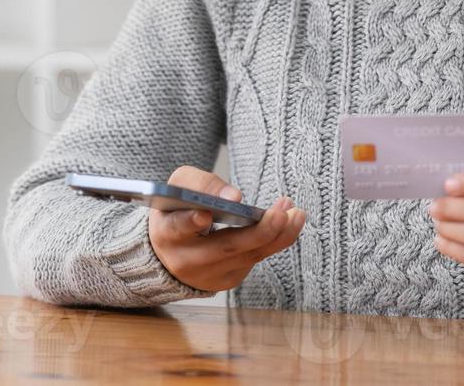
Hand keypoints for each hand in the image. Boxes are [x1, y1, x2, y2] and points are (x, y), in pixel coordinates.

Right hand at [147, 165, 305, 292]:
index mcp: (166, 233)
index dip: (190, 222)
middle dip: (257, 231)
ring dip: (277, 234)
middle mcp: (187, 259)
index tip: (205, 215)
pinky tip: (291, 221)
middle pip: (225, 248)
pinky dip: (276, 240)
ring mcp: (210, 275)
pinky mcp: (229, 279)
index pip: (178, 229)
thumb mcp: (178, 188)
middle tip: (280, 213)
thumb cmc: (177, 210)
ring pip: (249, 255)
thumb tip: (234, 196)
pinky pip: (256, 258)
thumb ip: (201, 184)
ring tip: (296, 213)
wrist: (172, 251)